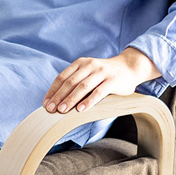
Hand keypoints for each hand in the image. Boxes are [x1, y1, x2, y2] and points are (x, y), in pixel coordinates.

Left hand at [42, 48, 160, 113]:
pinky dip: (89, 101)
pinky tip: (81, 110)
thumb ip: (76, 82)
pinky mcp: (112, 80)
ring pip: (83, 87)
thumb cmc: (104, 74)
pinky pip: (99, 92)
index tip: (46, 103)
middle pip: (70, 82)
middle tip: (51, 109)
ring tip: (62, 111)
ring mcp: (102, 72)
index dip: (53, 91)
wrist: (129, 67)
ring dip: (71, 99)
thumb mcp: (88, 73)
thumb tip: (57, 101)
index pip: (62, 77)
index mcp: (80, 63)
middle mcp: (90, 65)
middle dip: (59, 97)